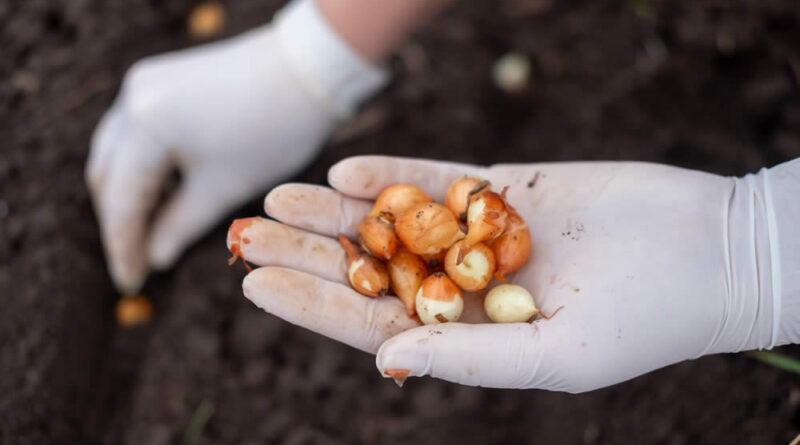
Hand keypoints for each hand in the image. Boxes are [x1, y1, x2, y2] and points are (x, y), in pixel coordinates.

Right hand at [86, 0, 386, 292]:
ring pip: (118, 151)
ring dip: (130, 192)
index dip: (124, 248)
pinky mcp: (161, 79)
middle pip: (108, 175)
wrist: (307, 69)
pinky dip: (144, 164)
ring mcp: (144, 84)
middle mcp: (133, 100)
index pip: (121, 202)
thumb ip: (180, 227)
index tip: (131, 284)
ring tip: (151, 231)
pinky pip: (136, 130)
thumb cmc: (274, 132)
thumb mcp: (223, 189)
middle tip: (139, 260)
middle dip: (121, 220)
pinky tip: (164, 190)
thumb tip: (154, 260)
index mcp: (145, 128)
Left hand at [230, 156, 795, 391]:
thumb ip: (471, 358)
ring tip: (277, 196)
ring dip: (338, 212)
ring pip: (395, 222)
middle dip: (309, 252)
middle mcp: (466, 286)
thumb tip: (386, 361)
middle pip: (371, 270)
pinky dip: (395, 176)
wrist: (710, 253)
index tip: (255, 285)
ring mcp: (483, 234)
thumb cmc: (643, 322)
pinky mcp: (509, 189)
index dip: (312, 305)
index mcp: (469, 336)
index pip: (373, 324)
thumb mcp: (557, 356)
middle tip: (245, 234)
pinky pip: (440, 181)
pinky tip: (346, 171)